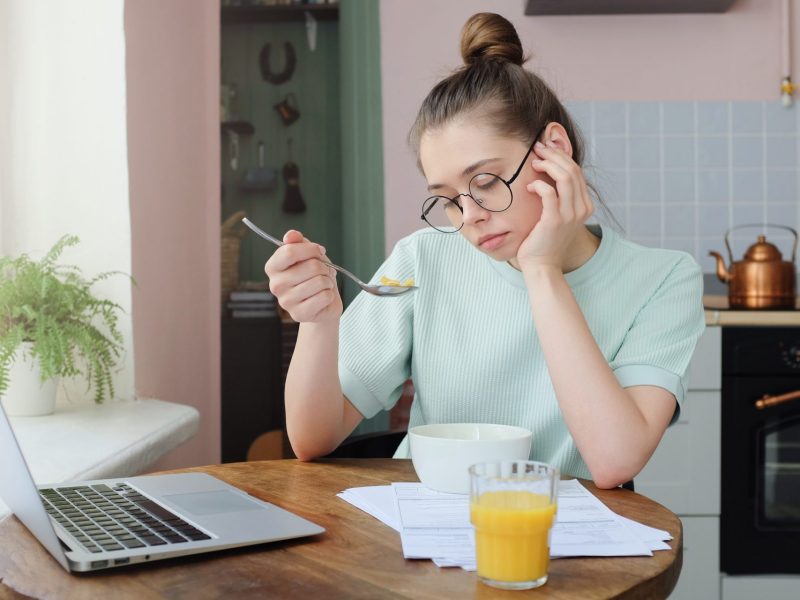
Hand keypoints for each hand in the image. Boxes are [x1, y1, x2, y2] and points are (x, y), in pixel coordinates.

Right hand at [265, 230, 342, 322]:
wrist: (321, 302)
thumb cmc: (313, 276)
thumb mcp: (307, 254)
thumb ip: (298, 242)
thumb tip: (290, 235)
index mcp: (273, 267)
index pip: (290, 252)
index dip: (311, 249)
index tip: (320, 251)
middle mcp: (275, 285)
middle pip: (310, 267)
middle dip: (324, 267)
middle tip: (322, 273)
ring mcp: (286, 302)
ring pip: (320, 282)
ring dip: (327, 282)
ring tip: (322, 285)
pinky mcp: (299, 314)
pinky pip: (325, 296)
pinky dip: (330, 295)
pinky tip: (323, 297)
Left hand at [517, 140, 593, 269]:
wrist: (542, 266)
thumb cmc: (543, 240)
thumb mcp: (556, 216)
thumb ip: (558, 198)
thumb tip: (549, 174)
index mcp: (585, 206)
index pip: (577, 172)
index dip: (561, 156)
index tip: (546, 149)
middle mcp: (581, 209)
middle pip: (572, 170)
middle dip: (554, 155)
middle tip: (538, 148)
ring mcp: (570, 215)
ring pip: (564, 177)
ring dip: (547, 165)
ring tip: (533, 162)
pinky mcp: (554, 221)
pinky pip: (549, 193)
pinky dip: (539, 185)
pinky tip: (529, 186)